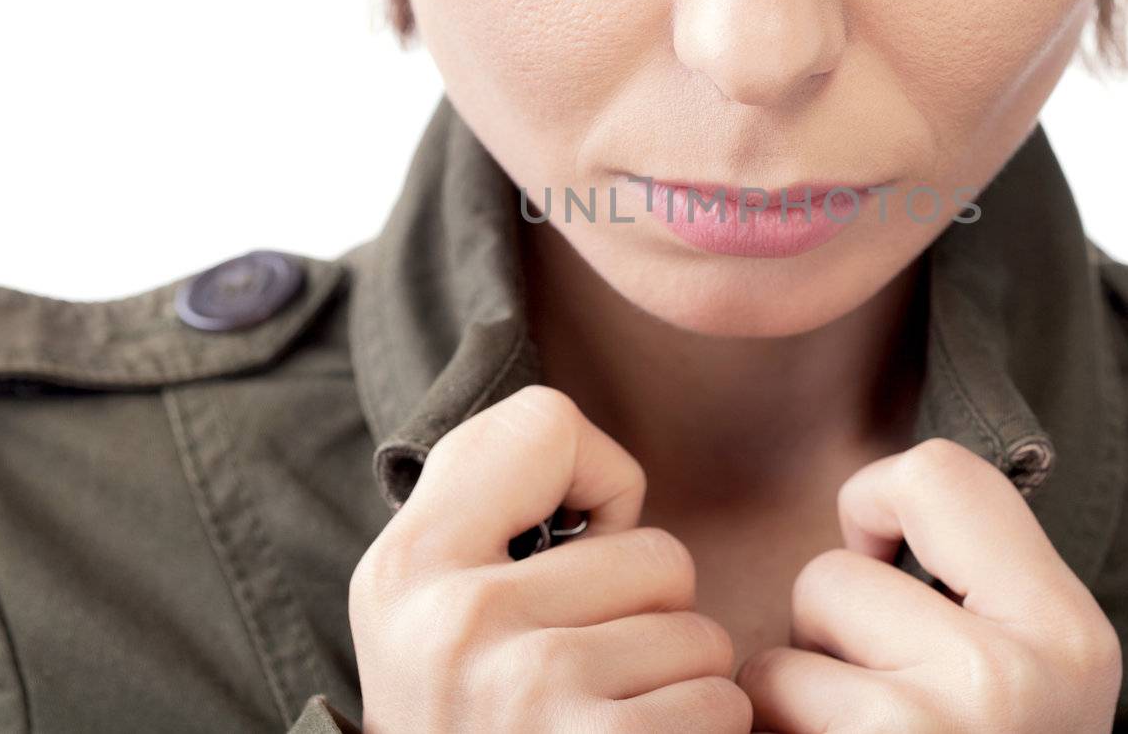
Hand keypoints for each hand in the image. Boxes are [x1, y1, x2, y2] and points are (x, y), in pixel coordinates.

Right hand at [348, 384, 752, 732]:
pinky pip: (722, 702)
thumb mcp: (434, 615)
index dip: (594, 487)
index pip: (547, 423)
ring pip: (701, 632)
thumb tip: (586, 452)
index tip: (567, 553)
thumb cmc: (478, 727)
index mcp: (405, 567)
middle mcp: (455, 621)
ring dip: (678, 687)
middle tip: (586, 680)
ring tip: (607, 726)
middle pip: (658, 551)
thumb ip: (490, 515)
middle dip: (650, 616)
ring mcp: (528, 693)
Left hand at [735, 437, 1120, 732]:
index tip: (887, 572)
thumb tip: (874, 500)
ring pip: (781, 650)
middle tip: (879, 715)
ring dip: (795, 699)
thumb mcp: (1034, 676)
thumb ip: (976, 585)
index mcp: (1069, 635)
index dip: (878, 508)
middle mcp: (1010, 680)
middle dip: (830, 641)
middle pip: (833, 572)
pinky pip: (759, 703)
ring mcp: (927, 730)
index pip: (938, 473)